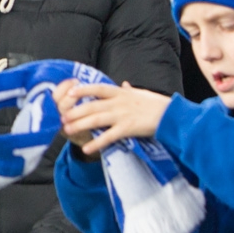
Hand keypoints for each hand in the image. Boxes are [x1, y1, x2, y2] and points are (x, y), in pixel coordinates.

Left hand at [56, 80, 170, 155]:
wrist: (171, 115)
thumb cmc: (156, 104)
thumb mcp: (141, 93)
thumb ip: (129, 90)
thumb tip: (124, 83)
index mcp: (121, 92)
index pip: (98, 88)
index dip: (83, 89)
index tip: (70, 92)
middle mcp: (119, 102)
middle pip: (92, 106)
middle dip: (75, 111)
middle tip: (62, 116)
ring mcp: (122, 115)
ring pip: (96, 119)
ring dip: (80, 125)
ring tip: (67, 130)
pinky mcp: (128, 128)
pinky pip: (108, 136)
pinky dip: (96, 142)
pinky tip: (86, 148)